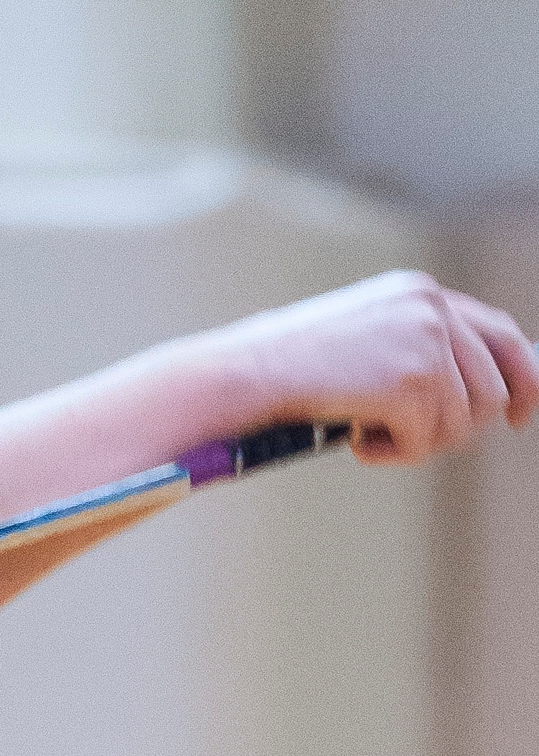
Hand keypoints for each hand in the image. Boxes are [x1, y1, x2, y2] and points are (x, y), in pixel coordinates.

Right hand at [201, 270, 538, 463]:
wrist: (250, 375)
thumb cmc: (289, 371)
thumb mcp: (364, 345)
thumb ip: (416, 354)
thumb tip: (471, 400)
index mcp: (422, 295)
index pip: (500, 334)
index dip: (520, 379)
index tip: (519, 416)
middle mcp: (434, 309)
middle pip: (491, 390)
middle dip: (457, 428)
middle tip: (410, 441)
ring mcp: (427, 343)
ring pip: (463, 422)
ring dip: (418, 443)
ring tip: (370, 434)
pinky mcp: (415, 383)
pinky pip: (428, 443)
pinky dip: (394, 454)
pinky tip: (359, 441)